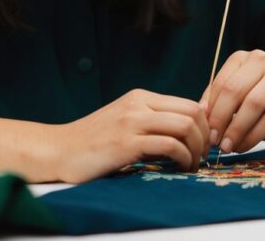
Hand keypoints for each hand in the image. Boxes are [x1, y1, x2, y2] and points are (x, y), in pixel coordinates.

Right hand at [52, 89, 209, 182]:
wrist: (58, 150)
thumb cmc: (93, 142)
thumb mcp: (125, 122)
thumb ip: (152, 122)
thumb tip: (189, 132)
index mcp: (140, 97)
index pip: (189, 103)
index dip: (205, 126)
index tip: (204, 145)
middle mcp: (138, 104)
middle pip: (192, 112)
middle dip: (205, 137)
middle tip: (202, 158)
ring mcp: (132, 121)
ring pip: (184, 126)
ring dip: (196, 150)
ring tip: (191, 166)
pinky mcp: (126, 142)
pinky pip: (169, 145)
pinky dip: (182, 158)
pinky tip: (178, 168)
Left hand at [201, 49, 264, 154]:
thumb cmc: (258, 101)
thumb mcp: (235, 98)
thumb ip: (216, 102)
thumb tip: (200, 113)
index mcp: (243, 58)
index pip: (222, 83)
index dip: (211, 110)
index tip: (205, 131)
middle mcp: (263, 61)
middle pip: (235, 91)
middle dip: (221, 119)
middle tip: (214, 141)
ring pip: (253, 104)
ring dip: (237, 130)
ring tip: (227, 147)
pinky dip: (253, 136)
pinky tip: (243, 147)